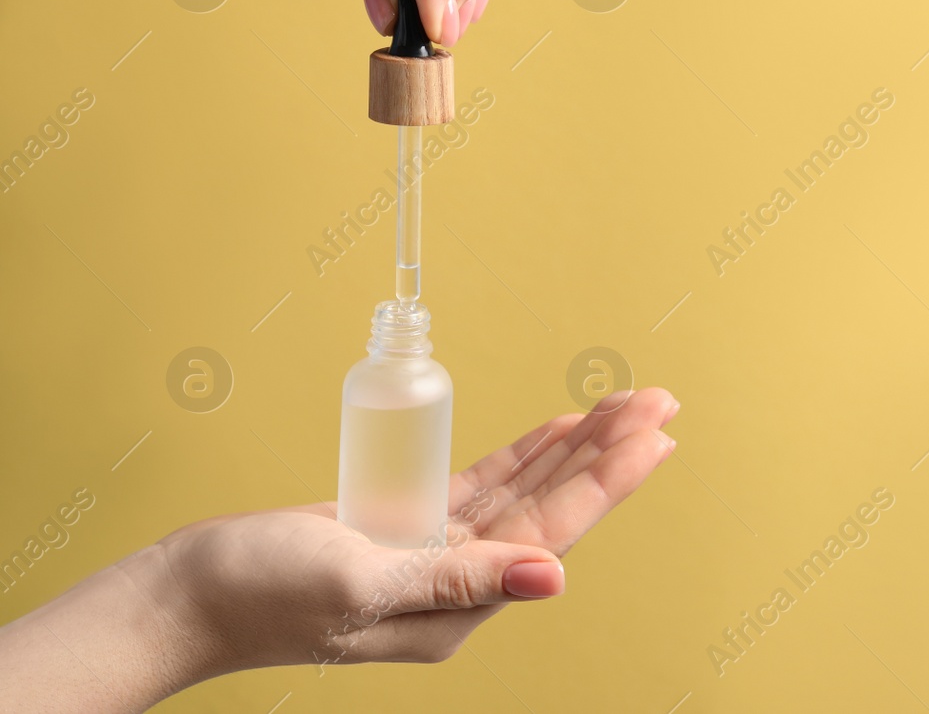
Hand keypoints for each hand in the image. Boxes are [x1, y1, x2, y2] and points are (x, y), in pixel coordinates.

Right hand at [0, 389, 678, 711]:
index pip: (553, 533)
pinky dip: (525, 455)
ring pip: (527, 492)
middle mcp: (461, 584)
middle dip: (609, 453)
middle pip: (554, 508)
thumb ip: (456, 578)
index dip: (608, 478)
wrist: (187, 596)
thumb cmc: (259, 595)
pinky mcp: (411, 526)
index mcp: (458, 608)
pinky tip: (558, 428)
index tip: (655, 434)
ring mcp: (438, 553)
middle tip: (661, 400)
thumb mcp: (359, 584)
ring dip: (576, 448)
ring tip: (625, 405)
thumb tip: (553, 577)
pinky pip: (486, 486)